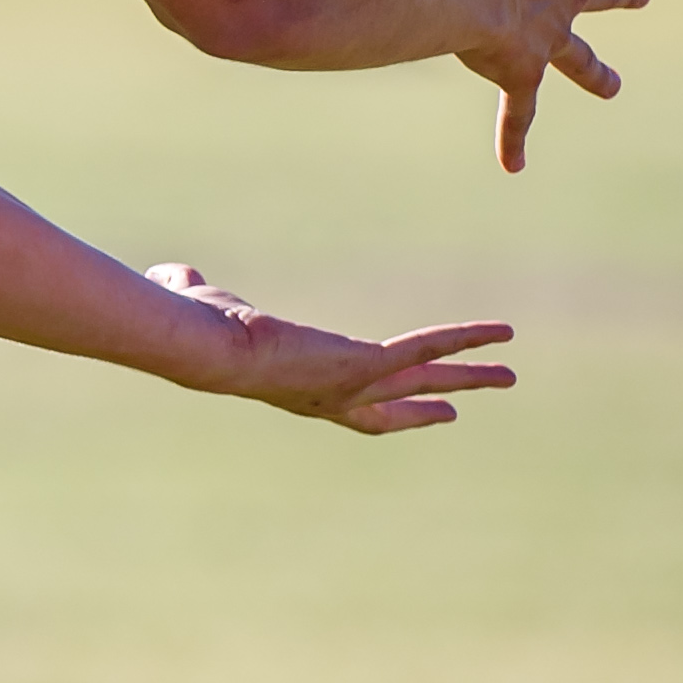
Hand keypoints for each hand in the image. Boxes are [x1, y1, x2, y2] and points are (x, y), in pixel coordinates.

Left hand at [153, 263, 514, 435]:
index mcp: (301, 387)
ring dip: (469, 377)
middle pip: (397, 409)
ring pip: (425, 380)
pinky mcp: (366, 363)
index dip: (387, 409)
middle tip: (464, 405)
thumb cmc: (196, 328)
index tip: (417, 409)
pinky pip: (426, 347)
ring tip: (510, 374)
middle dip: (433, 405)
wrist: (206, 347)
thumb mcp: (199, 304)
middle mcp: (333, 397)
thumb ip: (191, 288)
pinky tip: (498, 332)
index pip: (353, 406)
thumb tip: (172, 273)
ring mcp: (354, 385)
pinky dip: (464, 339)